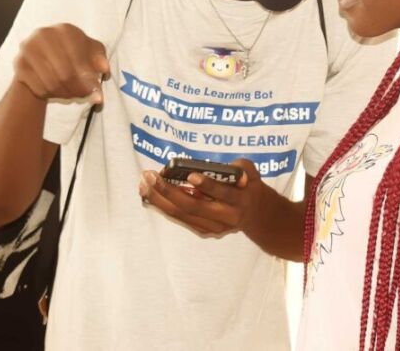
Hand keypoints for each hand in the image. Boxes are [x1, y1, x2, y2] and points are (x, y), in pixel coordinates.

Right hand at [14, 23, 109, 102]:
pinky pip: (39, 87)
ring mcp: (29, 49)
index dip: (89, 78)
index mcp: (65, 30)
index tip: (97, 93)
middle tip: (86, 97)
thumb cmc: (72, 52)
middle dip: (79, 89)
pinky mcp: (19, 64)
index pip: (79, 58)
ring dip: (66, 94)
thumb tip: (104, 68)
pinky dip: (51, 95)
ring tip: (74, 95)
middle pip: (65, 73)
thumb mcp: (90, 51)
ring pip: (52, 82)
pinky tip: (58, 93)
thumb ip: (99, 57)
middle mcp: (44, 35)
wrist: (41, 55)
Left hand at [139, 160, 269, 236]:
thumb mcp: (251, 172)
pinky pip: (181, 219)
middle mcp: (226, 217)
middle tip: (150, 176)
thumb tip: (222, 168)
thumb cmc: (249, 186)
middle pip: (194, 206)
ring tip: (144, 184)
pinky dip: (164, 207)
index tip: (191, 175)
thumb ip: (240, 168)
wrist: (255, 215)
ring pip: (182, 215)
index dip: (207, 185)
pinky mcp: (204, 231)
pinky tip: (150, 195)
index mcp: (240, 201)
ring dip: (159, 200)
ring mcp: (213, 227)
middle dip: (169, 191)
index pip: (222, 193)